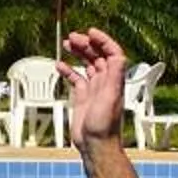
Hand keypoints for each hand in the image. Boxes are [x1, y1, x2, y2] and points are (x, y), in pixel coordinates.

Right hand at [60, 30, 127, 148]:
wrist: (95, 145)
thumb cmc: (104, 126)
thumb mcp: (111, 97)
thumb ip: (114, 76)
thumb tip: (118, 55)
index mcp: (114, 80)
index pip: (113, 53)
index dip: (103, 40)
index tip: (90, 32)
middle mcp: (106, 83)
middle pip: (98, 56)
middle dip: (87, 44)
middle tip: (73, 37)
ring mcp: (94, 90)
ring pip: (87, 65)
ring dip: (79, 53)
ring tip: (67, 43)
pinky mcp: (83, 98)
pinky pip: (76, 79)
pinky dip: (68, 71)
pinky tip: (59, 65)